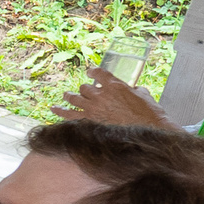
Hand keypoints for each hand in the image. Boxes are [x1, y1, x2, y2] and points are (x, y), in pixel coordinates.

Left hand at [54, 68, 170, 126]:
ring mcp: (93, 108)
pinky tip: (53, 108)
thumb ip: (135, 90)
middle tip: (85, 91)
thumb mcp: (144, 96)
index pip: (99, 73)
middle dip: (85, 89)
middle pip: (85, 87)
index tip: (90, 72)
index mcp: (115, 85)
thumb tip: (134, 90)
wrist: (147, 132)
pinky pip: (69, 115)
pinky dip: (60, 111)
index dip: (92, 71)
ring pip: (75, 98)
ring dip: (70, 96)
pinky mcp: (89, 121)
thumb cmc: (149, 115)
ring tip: (66, 95)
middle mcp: (101, 94)